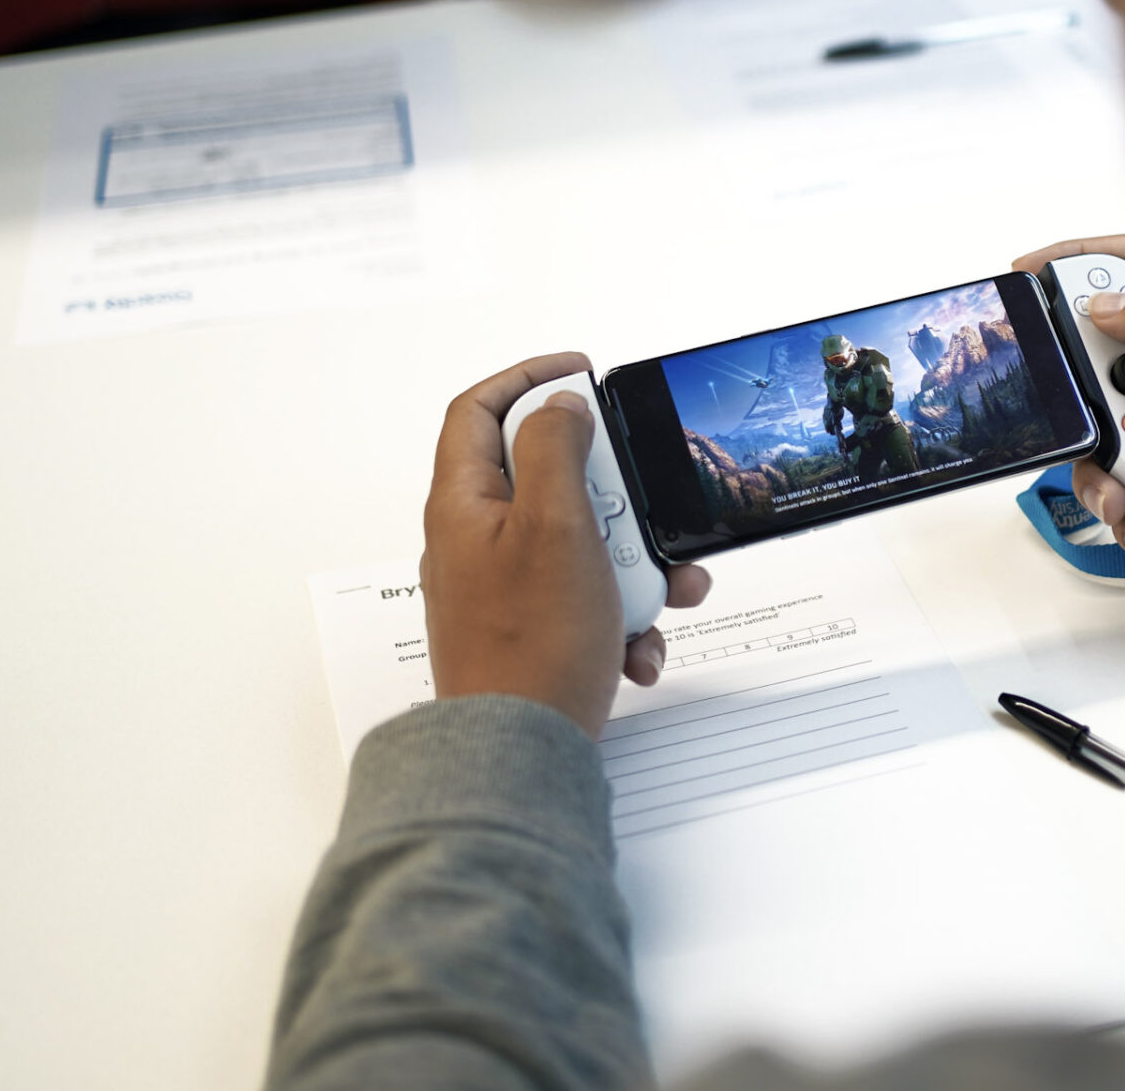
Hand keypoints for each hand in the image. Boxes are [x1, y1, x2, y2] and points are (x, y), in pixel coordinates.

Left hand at [420, 353, 712, 737]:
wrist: (521, 750)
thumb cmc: (529, 647)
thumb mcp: (557, 525)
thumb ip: (555, 450)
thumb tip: (557, 407)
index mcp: (464, 503)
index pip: (479, 411)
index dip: (528, 380)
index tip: (579, 374)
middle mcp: (475, 540)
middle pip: (547, 479)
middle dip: (612, 494)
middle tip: (638, 510)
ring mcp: (502, 586)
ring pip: (581, 543)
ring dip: (632, 562)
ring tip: (661, 592)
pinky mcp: (532, 627)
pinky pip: (587, 599)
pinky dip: (622, 616)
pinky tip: (637, 644)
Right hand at [1012, 236, 1124, 619]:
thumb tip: (1106, 302)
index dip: (1083, 257)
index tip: (1032, 272)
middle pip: (1102, 357)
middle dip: (1080, 396)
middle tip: (1085, 419)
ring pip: (1106, 428)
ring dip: (1100, 469)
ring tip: (1121, 494)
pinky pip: (1123, 484)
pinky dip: (1123, 509)